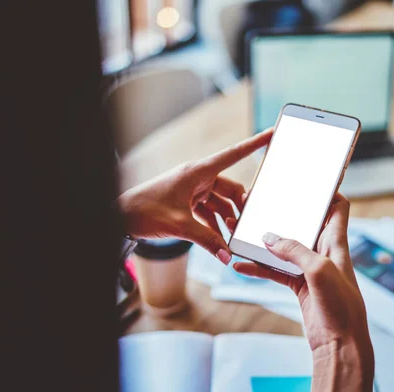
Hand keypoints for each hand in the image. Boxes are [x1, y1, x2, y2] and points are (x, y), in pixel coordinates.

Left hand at [119, 129, 271, 263]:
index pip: (233, 154)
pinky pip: (208, 212)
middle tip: (246, 224)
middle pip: (230, 188)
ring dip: (226, 220)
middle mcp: (197, 177)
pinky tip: (219, 242)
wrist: (121, 216)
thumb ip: (206, 240)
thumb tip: (226, 255)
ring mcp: (192, 190)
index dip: (254, 144)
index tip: (272, 133)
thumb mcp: (179, 225)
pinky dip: (214, 226)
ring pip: (220, 203)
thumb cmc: (145, 210)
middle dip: (239, 206)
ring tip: (232, 238)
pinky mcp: (187, 202)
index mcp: (197, 172)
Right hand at [232, 194, 374, 391]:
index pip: (337, 207)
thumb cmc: (341, 307)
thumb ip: (294, 251)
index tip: (307, 180)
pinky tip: (241, 266)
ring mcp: (310, 269)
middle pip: (303, 224)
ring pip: (284, 247)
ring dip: (265, 241)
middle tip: (261, 203)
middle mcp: (323, 252)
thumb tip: (269, 238)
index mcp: (336, 243)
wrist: (341, 345)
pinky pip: (275, 271)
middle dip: (283, 214)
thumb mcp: (319, 271)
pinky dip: (259, 268)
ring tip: (242, 231)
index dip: (327, 192)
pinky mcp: (299, 286)